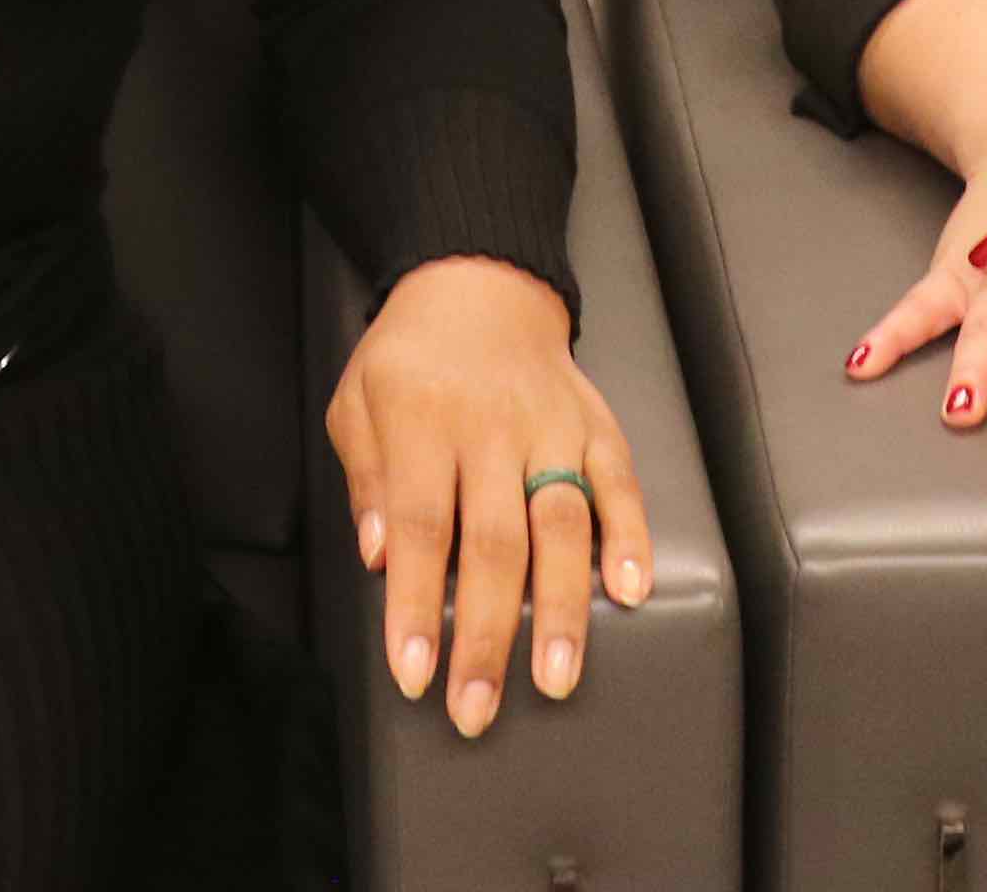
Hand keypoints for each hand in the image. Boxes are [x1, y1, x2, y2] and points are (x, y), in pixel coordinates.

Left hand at [324, 256, 651, 738]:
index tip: (415, 671)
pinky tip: (630, 591)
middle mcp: (491, 427)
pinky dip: (629, 537)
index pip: (419, 526)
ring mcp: (550, 426)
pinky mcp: (595, 425)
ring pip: (562, 524)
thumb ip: (366, 477)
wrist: (479, 280)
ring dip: (560, 608)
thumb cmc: (410, 354)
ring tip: (556, 677)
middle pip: (493, 543)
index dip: (416, 605)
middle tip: (477, 707)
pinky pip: (620, 483)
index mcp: (423, 419)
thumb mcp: (357, 400)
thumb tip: (377, 555)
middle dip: (486, 635)